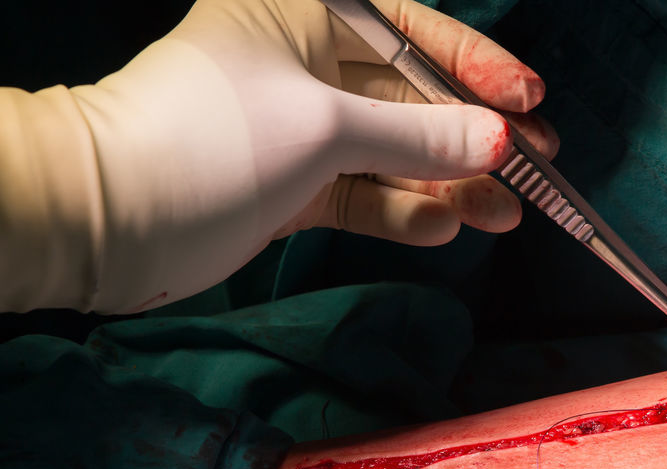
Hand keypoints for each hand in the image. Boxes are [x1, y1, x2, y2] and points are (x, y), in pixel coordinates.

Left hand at [71, 0, 557, 311]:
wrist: (110, 219)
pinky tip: (443, 229)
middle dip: (473, 137)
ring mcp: (302, 132)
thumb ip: (419, 138)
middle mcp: (306, 66)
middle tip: (536, 171)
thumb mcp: (325, 127)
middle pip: (413, 99)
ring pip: (396, 155)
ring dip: (451, 185)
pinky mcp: (295, 187)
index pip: (412, 34)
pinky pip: (366, 196)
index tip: (529, 103)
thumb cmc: (209, 140)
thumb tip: (501, 143)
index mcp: (304, 15)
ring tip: (505, 214)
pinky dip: (403, 213)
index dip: (477, 68)